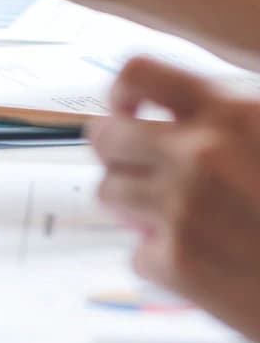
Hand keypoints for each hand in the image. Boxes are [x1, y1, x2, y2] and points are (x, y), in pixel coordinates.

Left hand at [89, 56, 259, 342]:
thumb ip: (237, 124)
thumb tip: (184, 120)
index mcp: (232, 115)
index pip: (138, 76)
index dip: (123, 94)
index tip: (128, 110)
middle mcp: (199, 154)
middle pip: (106, 138)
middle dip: (121, 156)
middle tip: (145, 174)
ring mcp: (181, 208)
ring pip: (111, 194)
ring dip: (138, 208)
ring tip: (183, 222)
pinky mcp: (177, 264)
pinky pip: (137, 253)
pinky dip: (163, 263)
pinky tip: (204, 266)